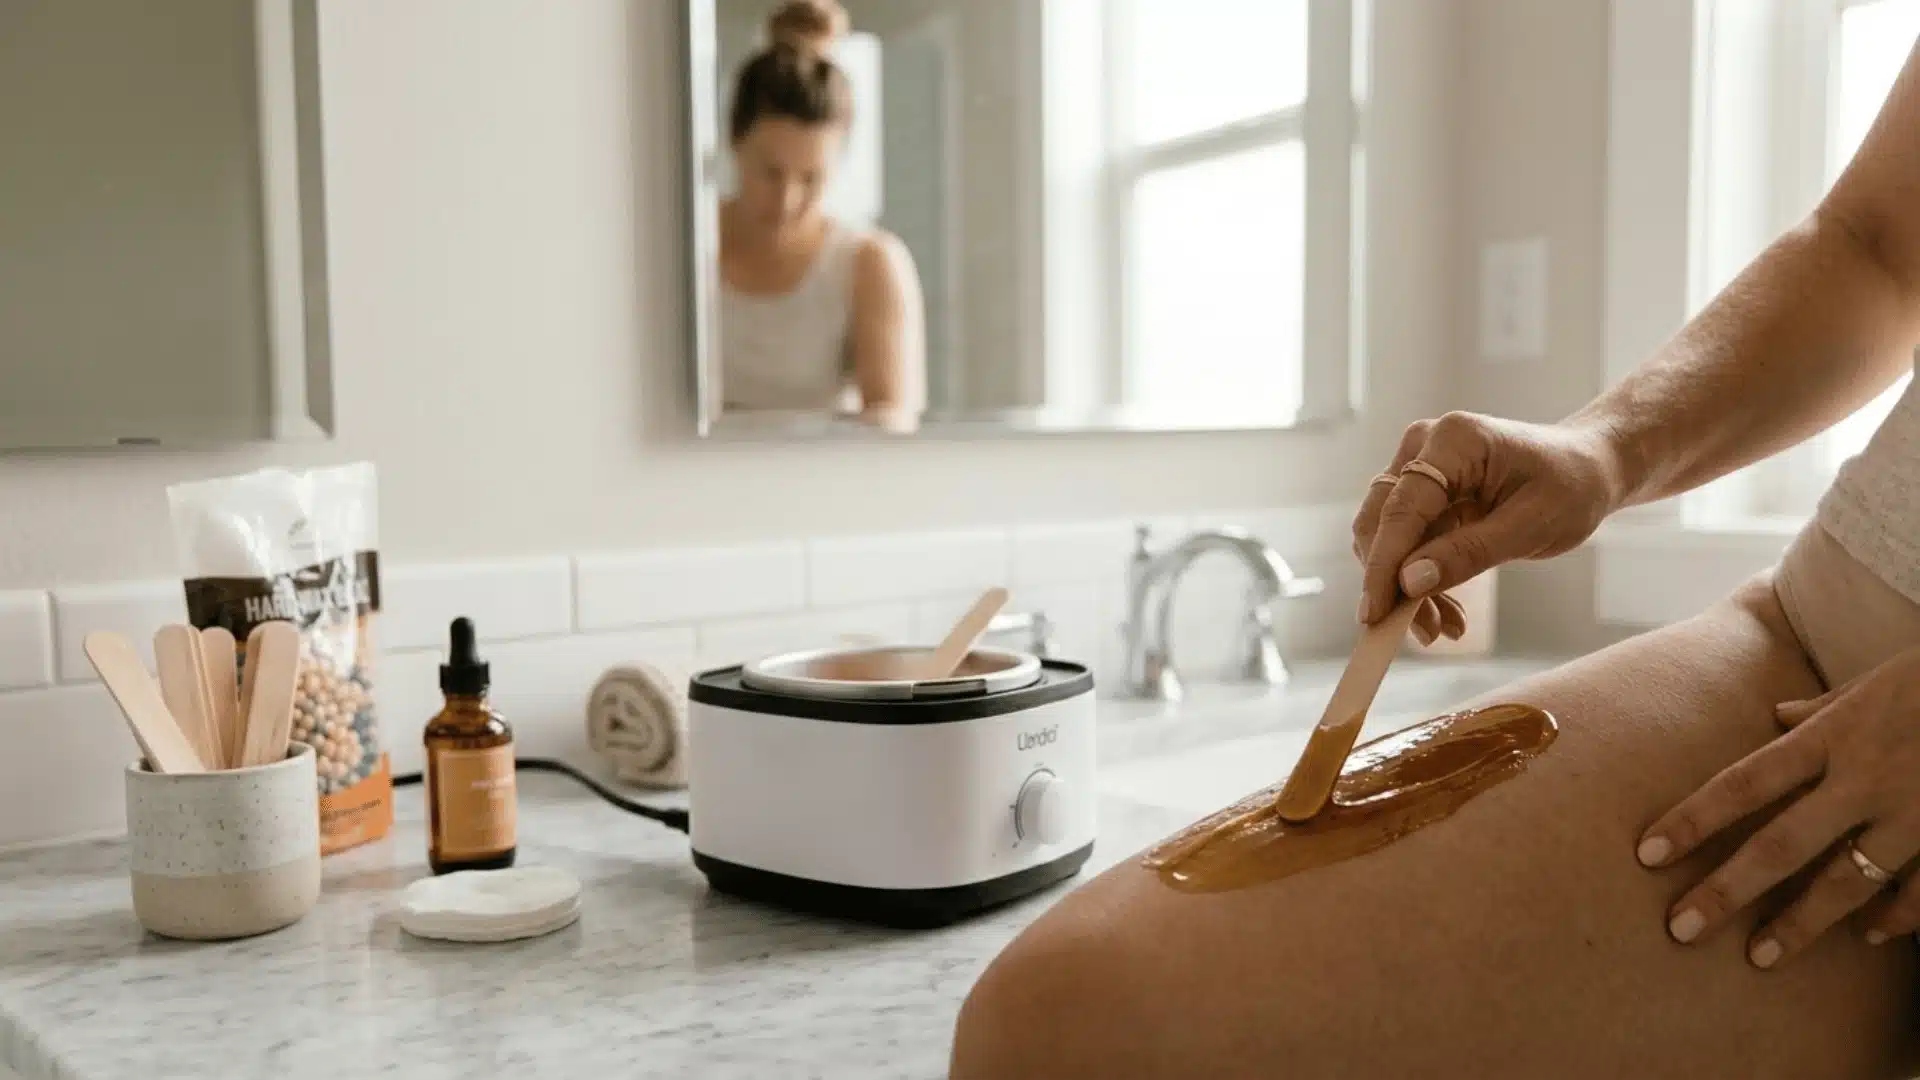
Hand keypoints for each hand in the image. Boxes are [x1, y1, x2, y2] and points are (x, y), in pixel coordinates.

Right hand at [1353, 412, 1621, 626]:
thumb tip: (1410, 582)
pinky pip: (1407, 542)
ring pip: (1388, 537)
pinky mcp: (1422, 493)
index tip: (1375, 614)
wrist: (1587, 468)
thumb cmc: (1571, 487)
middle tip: (1425, 633)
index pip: (1402, 508)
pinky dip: (1421, 579)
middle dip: (1394, 582)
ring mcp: (1418, 467)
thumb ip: (1469, 552)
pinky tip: (1446, 611)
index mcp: (1453, 441)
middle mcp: (1423, 446)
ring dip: (1407, 587)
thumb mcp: (1532, 526)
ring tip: (1444, 628)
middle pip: (1381, 521)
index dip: (1384, 564)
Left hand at [1636, 647, 1919, 967]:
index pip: (1744, 783)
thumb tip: (1776, 716)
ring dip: (1801, 923)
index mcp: (1833, 735)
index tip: (1647, 854)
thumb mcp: (1869, 683)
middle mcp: (1864, 777)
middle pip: (1782, 843)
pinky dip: (1897, 915)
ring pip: (1847, 880)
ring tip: (1761, 956)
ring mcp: (1914, 812)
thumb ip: (1820, 709)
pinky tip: (1870, 934)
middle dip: (1727, 890)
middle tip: (1681, 928)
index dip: (1693, 820)